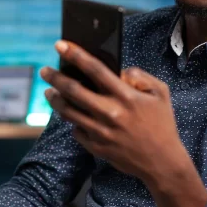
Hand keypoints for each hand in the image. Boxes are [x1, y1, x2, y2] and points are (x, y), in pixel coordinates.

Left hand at [40, 40, 189, 185]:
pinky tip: (73, 116)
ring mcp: (100, 132)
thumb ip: (140, 77)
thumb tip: (119, 72)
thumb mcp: (160, 93)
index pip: (95, 69)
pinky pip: (76, 130)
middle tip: (44, 71)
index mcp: (126, 96)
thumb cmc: (162, 124)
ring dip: (55, 99)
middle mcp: (110, 113)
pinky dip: (73, 121)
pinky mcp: (96, 147)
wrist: (162, 162)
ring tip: (49, 92)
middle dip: (55, 77)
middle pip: (73, 90)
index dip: (75, 55)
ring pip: (68, 112)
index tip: (60, 45)